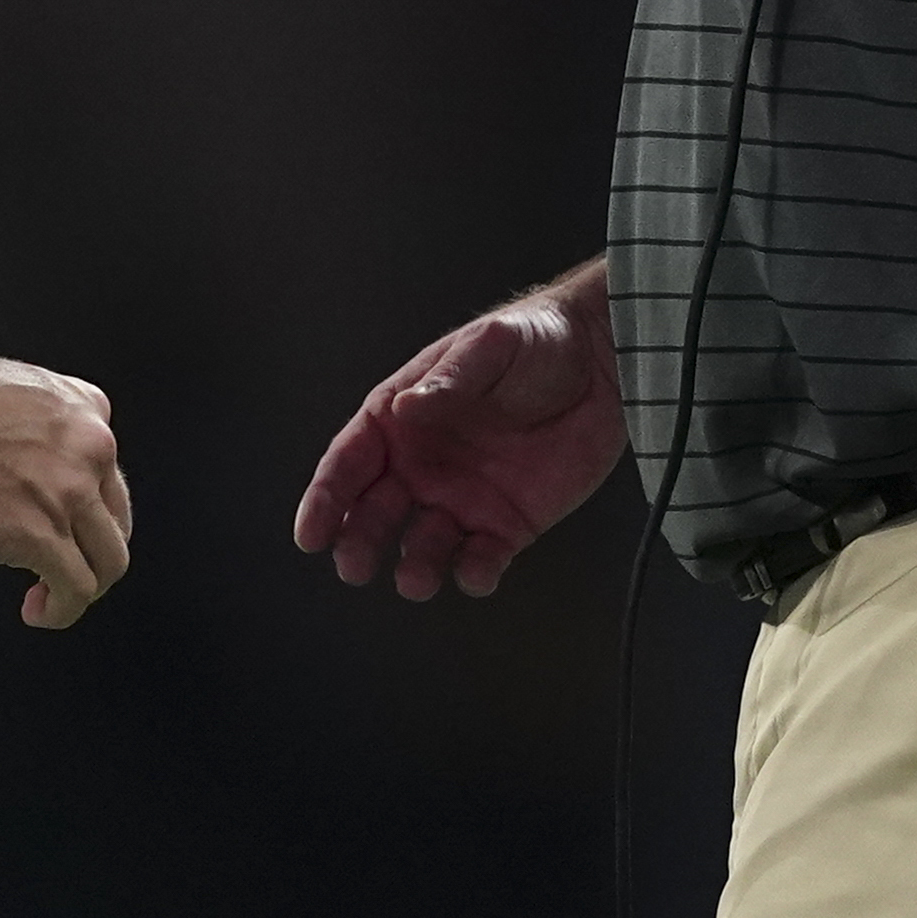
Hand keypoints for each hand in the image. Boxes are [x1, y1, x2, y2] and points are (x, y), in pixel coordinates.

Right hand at [0, 349, 131, 628]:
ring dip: (83, 588)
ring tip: (49, 597)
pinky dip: (61, 611)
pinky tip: (38, 611)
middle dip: (91, 553)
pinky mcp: (39, 535)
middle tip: (61, 568)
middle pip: (115, 524)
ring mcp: (69, 494)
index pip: (107, 477)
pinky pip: (76, 590)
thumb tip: (27, 466)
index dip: (84, 512)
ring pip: (107, 562)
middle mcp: (90, 450)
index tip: (61, 528)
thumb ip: (40, 425)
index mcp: (85, 410)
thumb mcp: (15, 389)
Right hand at [292, 264, 624, 600]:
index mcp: (403, 418)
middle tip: (355, 566)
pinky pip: (483, 558)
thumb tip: (406, 410)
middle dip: (359, 543)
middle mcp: (425, 463)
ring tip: (415, 578)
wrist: (605, 362)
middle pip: (375, 514)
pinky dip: (474, 573)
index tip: (311, 533)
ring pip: (423, 545)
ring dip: (414, 566)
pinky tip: (475, 573)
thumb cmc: (536, 339)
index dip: (325, 499)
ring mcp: (465, 496)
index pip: (349, 463)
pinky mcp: (510, 522)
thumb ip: (447, 381)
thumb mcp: (487, 347)